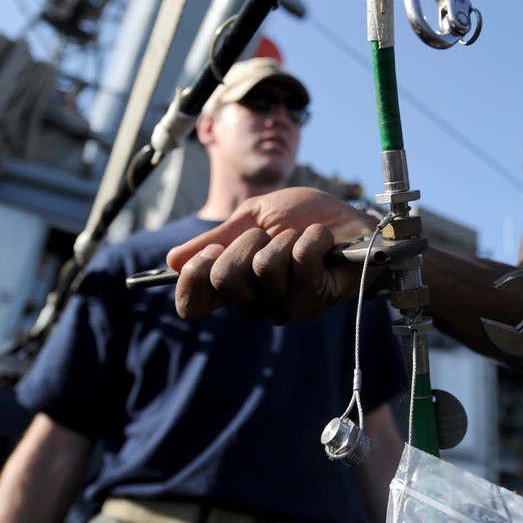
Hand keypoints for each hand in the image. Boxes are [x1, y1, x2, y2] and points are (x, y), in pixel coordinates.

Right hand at [167, 187, 377, 321]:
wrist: (351, 219)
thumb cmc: (305, 218)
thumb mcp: (254, 217)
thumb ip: (217, 238)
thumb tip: (171, 261)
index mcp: (236, 285)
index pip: (192, 306)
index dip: (192, 279)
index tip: (210, 253)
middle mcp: (256, 303)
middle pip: (224, 278)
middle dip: (247, 241)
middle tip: (270, 235)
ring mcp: (285, 305)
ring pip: (263, 267)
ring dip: (284, 238)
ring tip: (300, 239)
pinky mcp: (315, 299)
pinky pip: (299, 260)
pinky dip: (310, 237)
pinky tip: (321, 241)